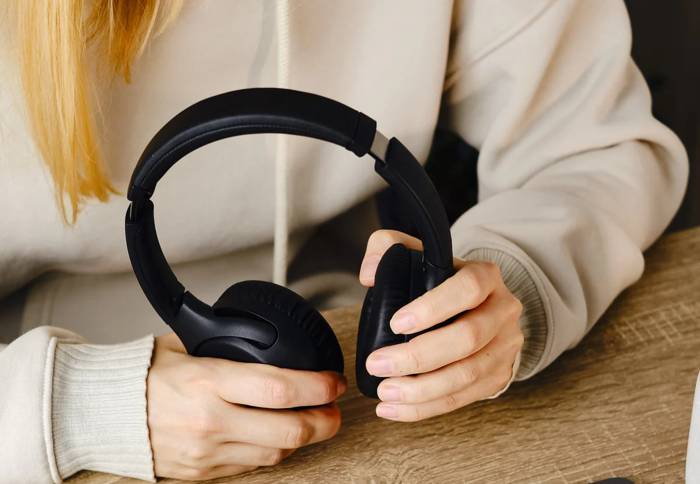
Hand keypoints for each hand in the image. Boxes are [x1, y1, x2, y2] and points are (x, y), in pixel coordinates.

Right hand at [147, 333, 345, 479]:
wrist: (103, 412)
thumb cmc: (145, 375)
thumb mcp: (189, 349)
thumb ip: (228, 353)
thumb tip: (267, 348)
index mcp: (208, 382)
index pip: (279, 388)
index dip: (317, 387)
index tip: (333, 381)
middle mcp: (211, 421)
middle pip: (289, 430)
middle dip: (325, 421)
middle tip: (336, 409)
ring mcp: (207, 452)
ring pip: (276, 452)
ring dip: (304, 439)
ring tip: (315, 422)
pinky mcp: (203, 473)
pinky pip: (252, 466)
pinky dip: (273, 451)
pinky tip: (280, 437)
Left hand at [359, 230, 523, 421]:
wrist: (481, 307)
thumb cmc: (441, 282)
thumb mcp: (418, 253)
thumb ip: (387, 248)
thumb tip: (368, 274)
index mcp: (486, 276)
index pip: (467, 289)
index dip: (432, 308)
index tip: (395, 324)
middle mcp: (503, 311)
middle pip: (467, 338)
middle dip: (418, 357)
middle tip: (378, 364)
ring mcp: (505, 347)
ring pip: (466, 375)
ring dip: (421, 390)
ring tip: (385, 392)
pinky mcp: (498, 376)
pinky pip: (462, 399)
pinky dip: (426, 408)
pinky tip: (395, 408)